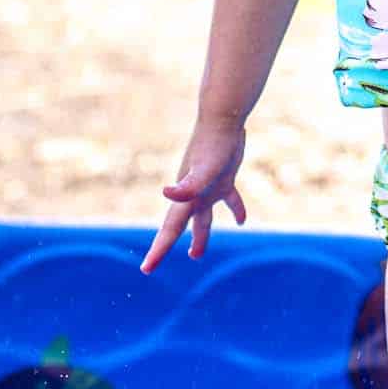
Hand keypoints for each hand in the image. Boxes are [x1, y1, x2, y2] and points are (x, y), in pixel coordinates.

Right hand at [140, 120, 247, 273]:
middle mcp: (193, 195)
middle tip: (153, 266)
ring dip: (199, 236)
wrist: (222, 119)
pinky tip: (241, 221)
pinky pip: (229, 200)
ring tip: (196, 255)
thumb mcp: (203, 168)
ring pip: (202, 218)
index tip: (146, 270)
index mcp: (186, 198)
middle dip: (168, 246)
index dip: (158, 251)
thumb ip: (188, 185)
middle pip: (179, 227)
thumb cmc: (213, 144)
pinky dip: (235, 210)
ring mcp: (208, 187)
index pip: (169, 230)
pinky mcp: (225, 178)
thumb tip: (166, 193)